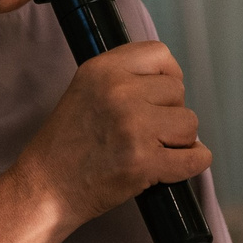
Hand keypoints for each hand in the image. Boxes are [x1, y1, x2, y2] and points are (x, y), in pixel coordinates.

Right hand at [9, 41, 211, 234]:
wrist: (46, 188)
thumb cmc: (65, 145)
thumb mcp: (84, 90)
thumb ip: (122, 78)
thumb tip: (169, 80)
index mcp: (102, 69)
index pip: (159, 54)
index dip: (168, 75)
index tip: (160, 95)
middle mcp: (119, 92)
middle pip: (178, 92)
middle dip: (169, 112)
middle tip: (145, 131)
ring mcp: (134, 127)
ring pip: (189, 124)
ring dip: (178, 140)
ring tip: (151, 149)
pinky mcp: (145, 162)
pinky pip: (196, 157)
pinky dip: (193, 163)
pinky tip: (173, 166)